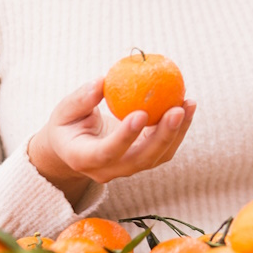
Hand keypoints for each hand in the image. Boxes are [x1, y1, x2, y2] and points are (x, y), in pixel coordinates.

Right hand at [28, 79, 195, 204]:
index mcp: (83, 159)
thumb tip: (102, 82)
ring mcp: (127, 169)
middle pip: (141, 160)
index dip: (125, 137)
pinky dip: (179, 129)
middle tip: (177, 109)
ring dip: (177, 132)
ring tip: (188, 104)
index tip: (142, 113)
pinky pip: (164, 149)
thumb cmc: (67, 125)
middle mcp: (107, 170)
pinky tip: (187, 106)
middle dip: (163, 136)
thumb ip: (81, 99)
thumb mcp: (64, 111)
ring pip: (158, 157)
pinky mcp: (142, 161)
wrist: (72, 148)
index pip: (106, 152)